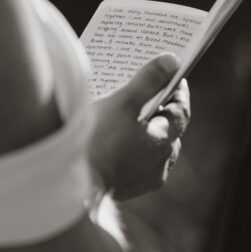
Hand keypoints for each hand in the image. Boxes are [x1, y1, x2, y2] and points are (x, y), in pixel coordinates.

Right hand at [88, 53, 191, 199]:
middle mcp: (159, 165)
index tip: (175, 77)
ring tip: (131, 117)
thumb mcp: (123, 103)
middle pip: (168, 132)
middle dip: (162, 113)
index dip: (179, 92)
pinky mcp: (126, 190)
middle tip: (150, 93)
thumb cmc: (97, 141)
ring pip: (153, 150)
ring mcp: (143, 180)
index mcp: (163, 143)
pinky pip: (136, 164)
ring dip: (146, 133)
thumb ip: (148, 80)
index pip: (181, 113)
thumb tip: (172, 61)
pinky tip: (116, 140)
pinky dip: (133, 150)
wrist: (69, 185)